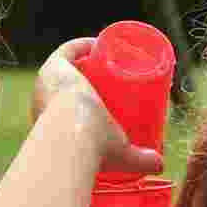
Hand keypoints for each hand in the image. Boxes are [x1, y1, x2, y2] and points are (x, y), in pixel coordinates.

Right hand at [33, 38, 162, 178]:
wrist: (72, 136)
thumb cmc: (92, 150)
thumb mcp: (118, 155)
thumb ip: (139, 161)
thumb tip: (160, 165)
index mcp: (54, 124)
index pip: (73, 108)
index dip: (94, 99)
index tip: (118, 96)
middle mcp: (46, 102)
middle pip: (74, 85)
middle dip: (97, 80)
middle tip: (124, 80)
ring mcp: (48, 84)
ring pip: (72, 67)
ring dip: (91, 60)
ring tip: (117, 61)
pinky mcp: (53, 67)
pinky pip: (68, 50)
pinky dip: (84, 44)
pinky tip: (102, 41)